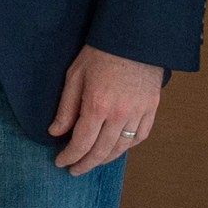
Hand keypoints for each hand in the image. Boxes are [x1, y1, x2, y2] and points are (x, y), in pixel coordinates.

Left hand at [48, 44, 162, 173]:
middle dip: (85, 164)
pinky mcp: (151, 109)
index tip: (60, 162)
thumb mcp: (74, 76)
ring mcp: (138, 113)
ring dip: (105, 159)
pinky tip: (115, 149)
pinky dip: (126, 147)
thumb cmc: (99, 53)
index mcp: (97, 105)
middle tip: (74, 170)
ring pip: (121, 148)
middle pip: (101, 151)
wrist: (132, 38)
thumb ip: (66, 108)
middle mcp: (120, 114)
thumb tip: (55, 133)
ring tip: (92, 162)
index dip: (70, 156)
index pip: (81, 142)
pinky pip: (140, 137)